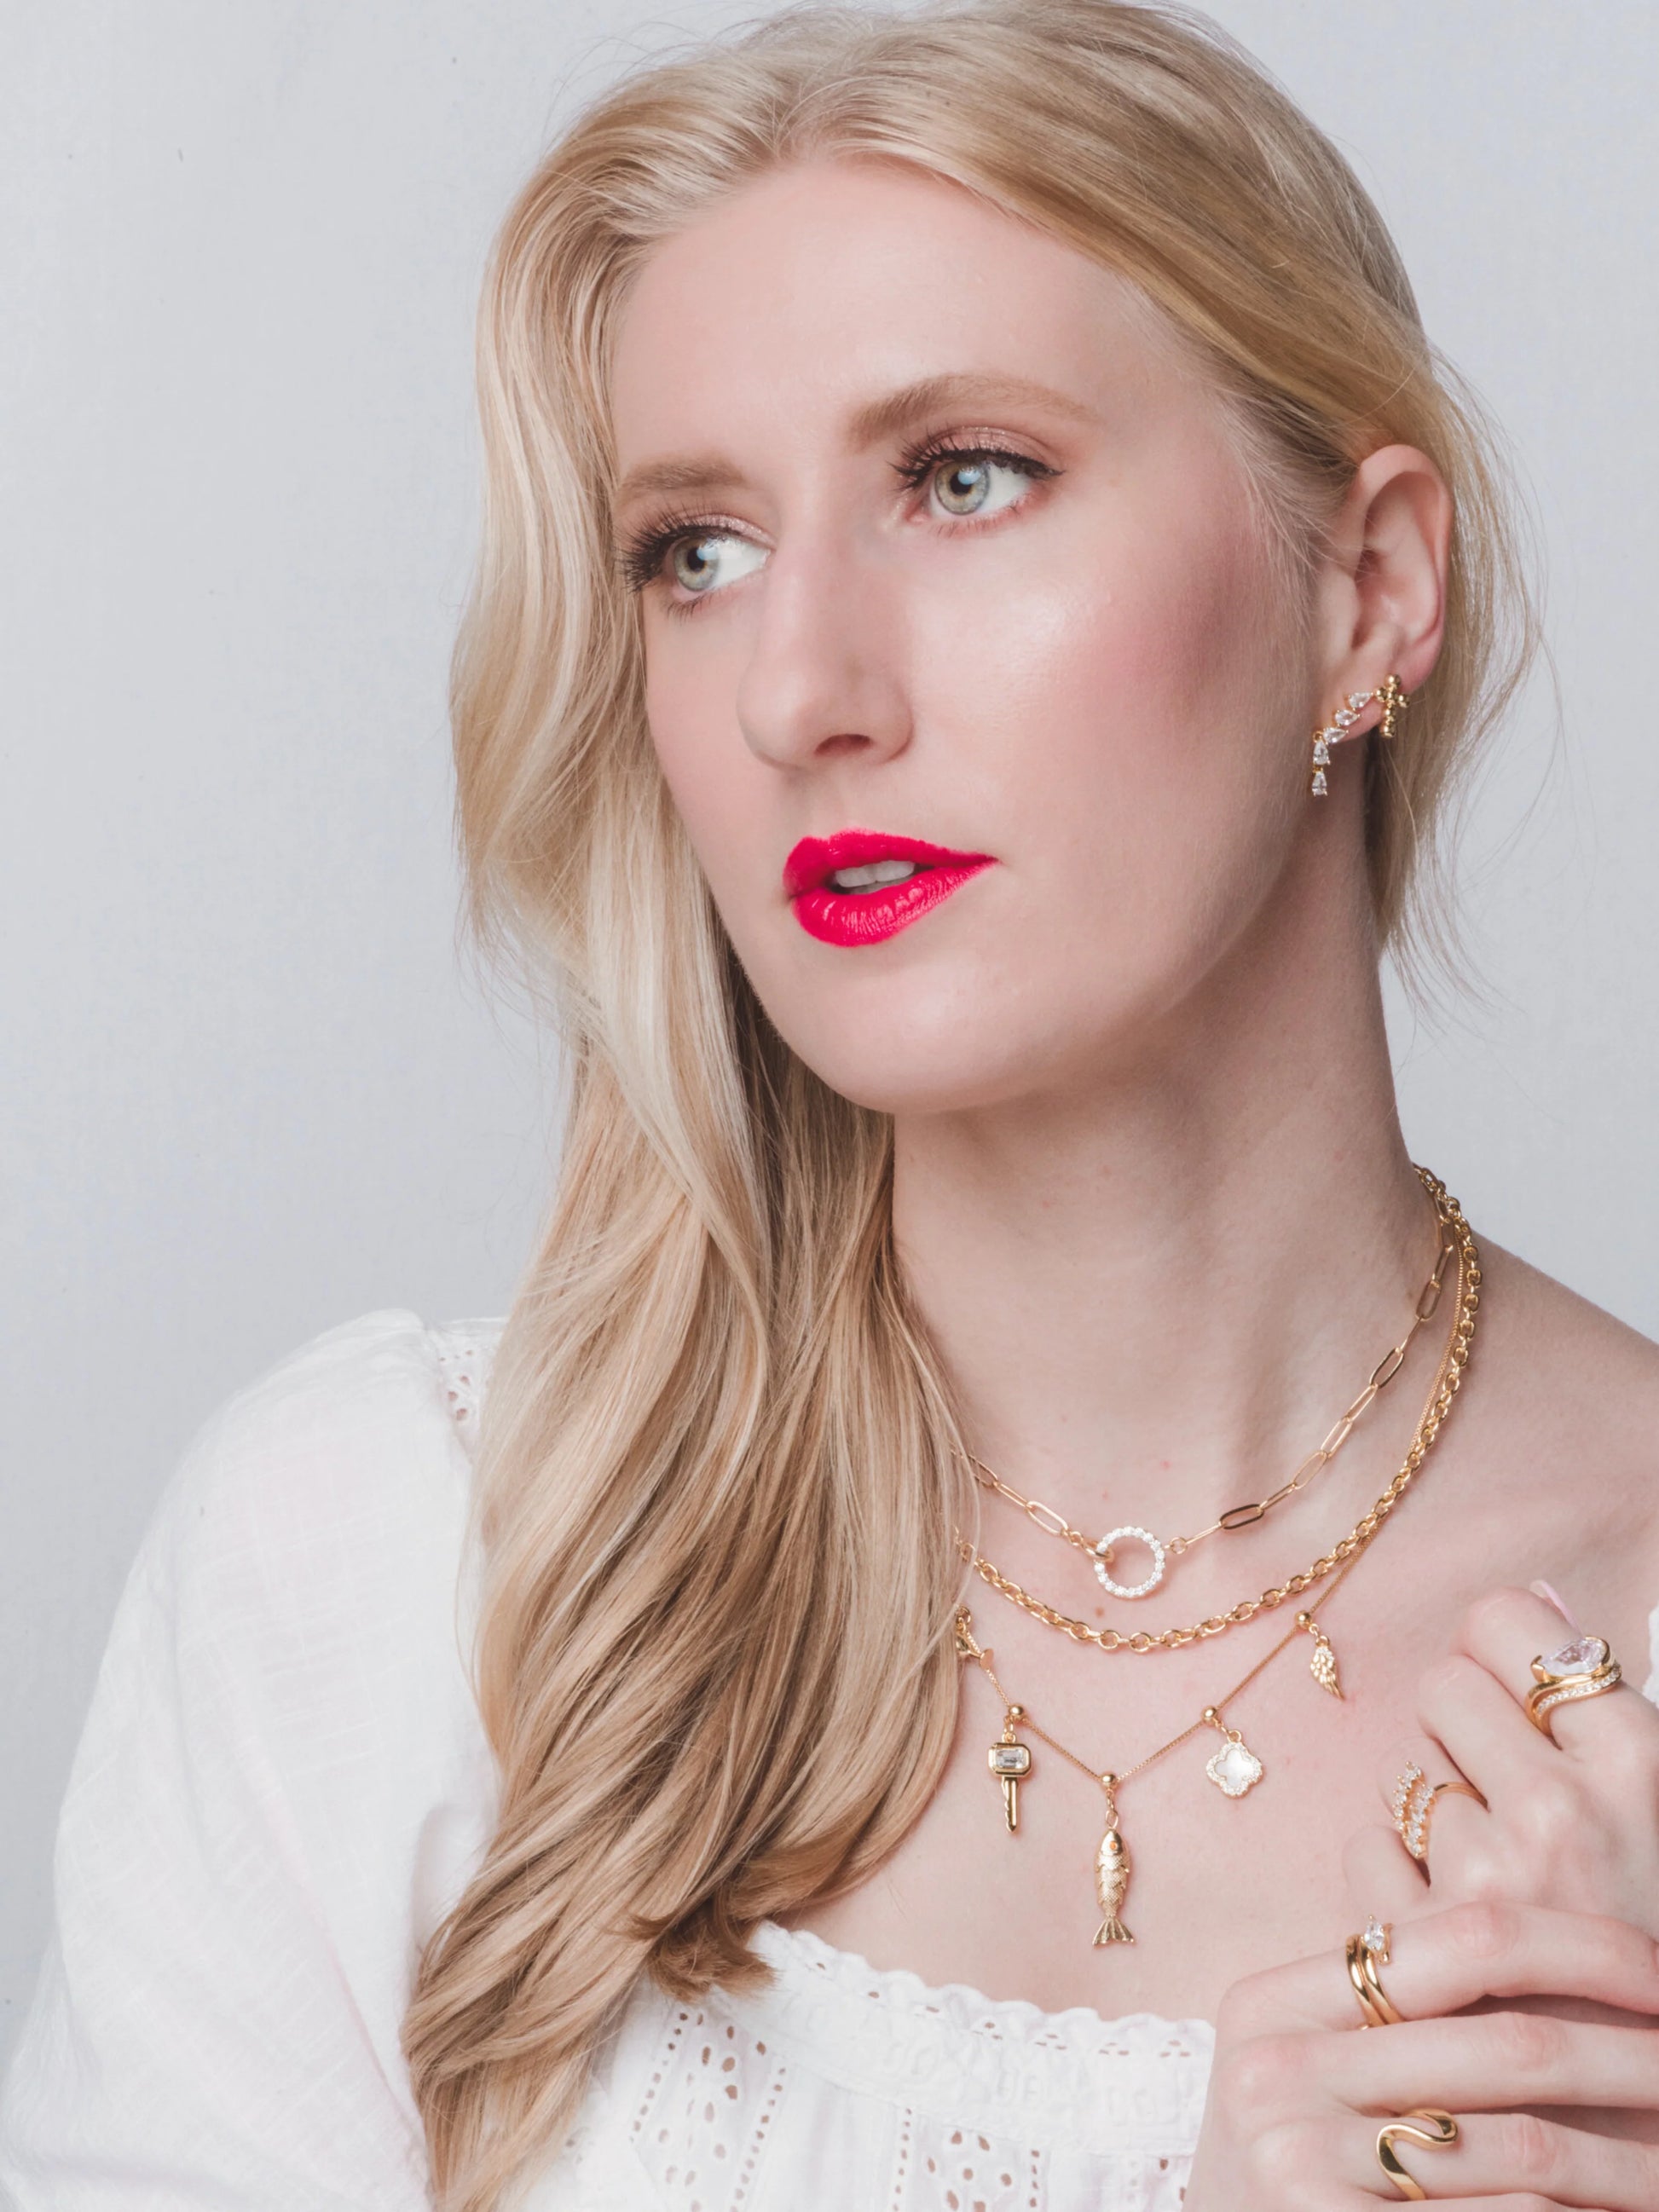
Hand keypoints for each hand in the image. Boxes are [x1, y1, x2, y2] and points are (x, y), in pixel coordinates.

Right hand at [1184, 1901, 1658, 2207]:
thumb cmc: (1303, 2174)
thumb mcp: (1320, 2074)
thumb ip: (1402, 2013)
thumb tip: (1579, 1952)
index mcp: (1273, 2001)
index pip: (1466, 1935)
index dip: (1584, 1947)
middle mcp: (1276, 2073)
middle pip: (1510, 2045)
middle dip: (1634, 2057)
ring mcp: (1298, 2165)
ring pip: (1528, 2147)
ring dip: (1631, 2157)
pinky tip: (1618, 2210)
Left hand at [1350, 1585, 1658, 1938]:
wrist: (1654, 2114)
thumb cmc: (1654, 1944)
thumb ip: (1608, 1708)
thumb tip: (1536, 1600)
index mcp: (1640, 1765)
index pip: (1507, 1620)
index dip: (1503, 1653)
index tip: (1523, 1698)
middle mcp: (1561, 1811)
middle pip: (1441, 1685)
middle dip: (1465, 1731)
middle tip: (1511, 1799)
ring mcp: (1488, 1880)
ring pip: (1405, 1775)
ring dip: (1438, 1817)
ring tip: (1506, 1882)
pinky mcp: (1424, 1946)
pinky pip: (1367, 1849)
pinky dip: (1396, 1881)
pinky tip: (1456, 1927)